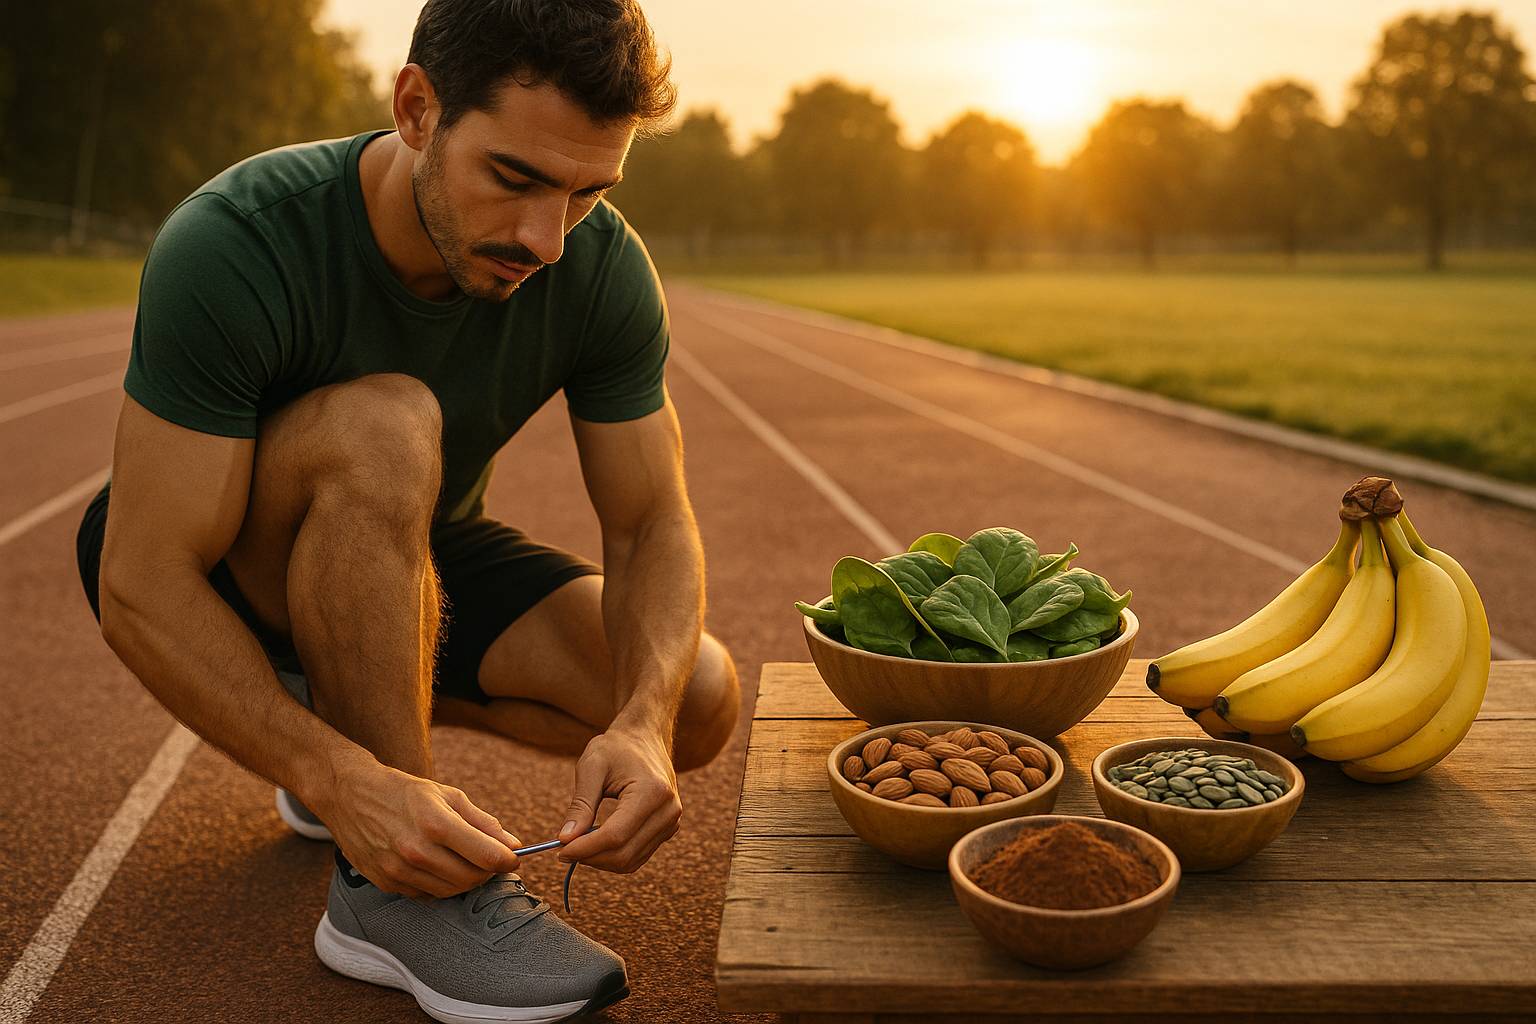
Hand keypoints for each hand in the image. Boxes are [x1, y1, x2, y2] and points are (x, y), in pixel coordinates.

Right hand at [317, 759, 521, 898]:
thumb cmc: (404, 792)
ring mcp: (399, 870)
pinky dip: (441, 884)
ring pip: (451, 891)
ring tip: (466, 861)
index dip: (507, 860)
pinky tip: (440, 866)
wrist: (350, 796)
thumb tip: (513, 844)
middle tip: (490, 859)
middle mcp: (417, 851)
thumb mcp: (447, 796)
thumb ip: (482, 822)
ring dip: (466, 880)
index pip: (487, 856)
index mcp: (436, 823)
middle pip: (471, 878)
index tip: (513, 857)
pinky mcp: (387, 883)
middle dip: (488, 871)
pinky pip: (427, 895)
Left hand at [556, 727, 681, 872]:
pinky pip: (638, 856)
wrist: (645, 737)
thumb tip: (566, 839)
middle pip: (624, 853)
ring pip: (631, 861)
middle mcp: (667, 811)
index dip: (585, 848)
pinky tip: (596, 843)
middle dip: (590, 857)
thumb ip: (581, 805)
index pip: (615, 835)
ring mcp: (671, 822)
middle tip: (564, 850)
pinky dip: (614, 857)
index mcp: (651, 792)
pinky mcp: (668, 829)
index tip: (560, 850)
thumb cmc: (616, 747)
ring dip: (601, 860)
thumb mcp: (592, 767)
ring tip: (579, 845)